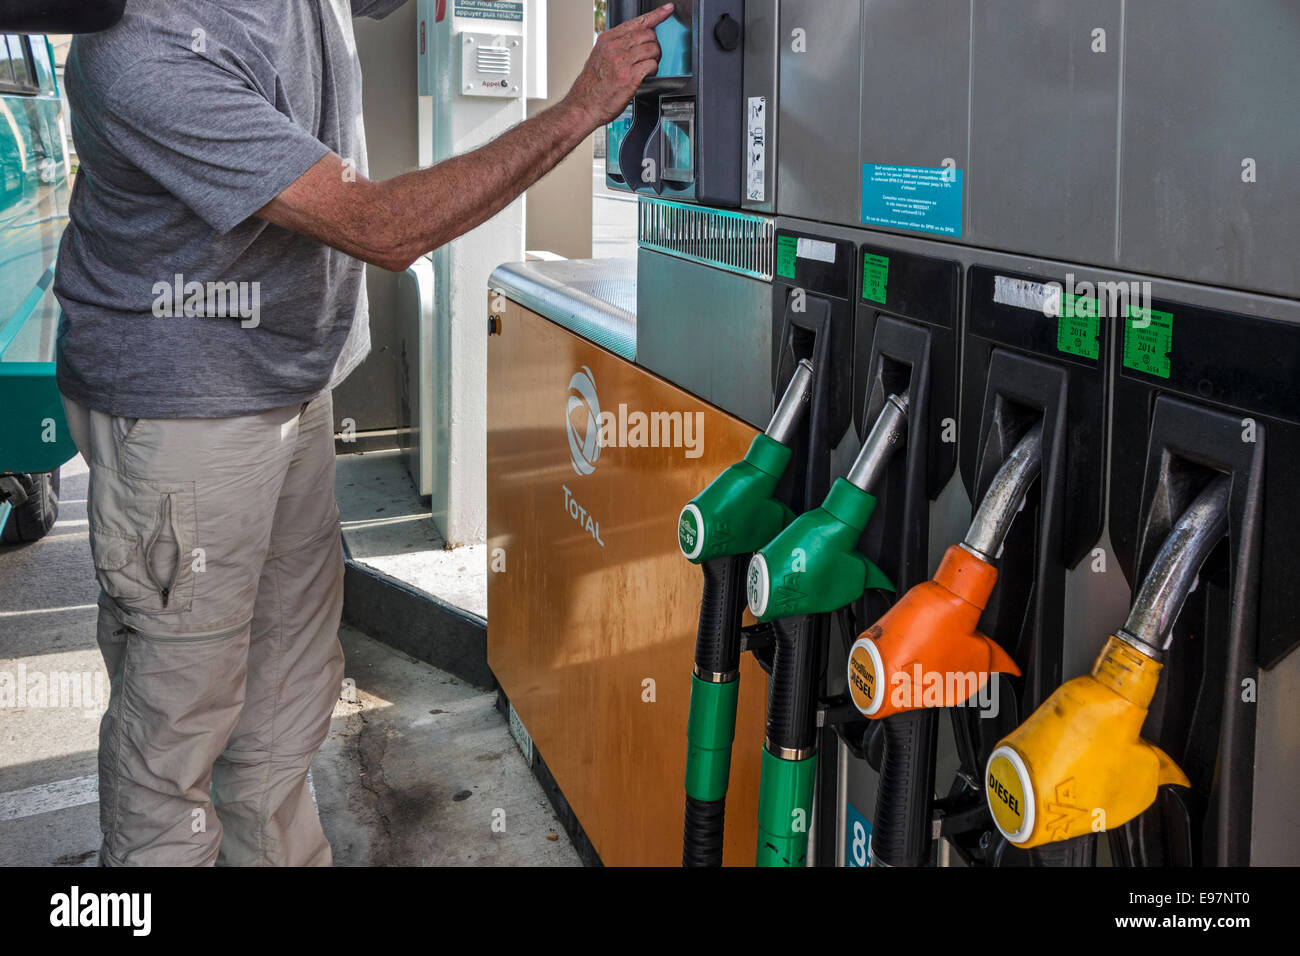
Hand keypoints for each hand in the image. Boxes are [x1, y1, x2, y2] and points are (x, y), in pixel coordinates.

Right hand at [564, 3, 673, 129]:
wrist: (583, 106)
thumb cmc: (592, 86)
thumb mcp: (599, 57)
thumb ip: (616, 46)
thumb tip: (636, 41)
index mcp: (607, 39)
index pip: (637, 22)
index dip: (656, 14)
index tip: (668, 9)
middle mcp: (614, 47)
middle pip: (648, 34)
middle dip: (654, 45)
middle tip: (650, 57)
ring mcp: (621, 61)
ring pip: (652, 48)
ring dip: (655, 58)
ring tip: (647, 67)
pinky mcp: (629, 76)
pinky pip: (651, 65)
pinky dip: (653, 70)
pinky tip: (646, 75)